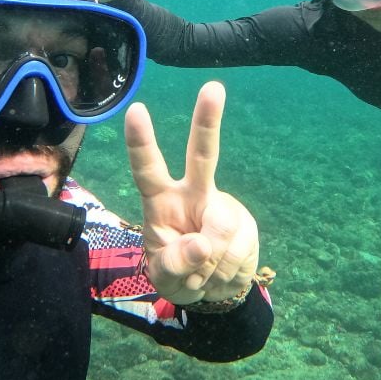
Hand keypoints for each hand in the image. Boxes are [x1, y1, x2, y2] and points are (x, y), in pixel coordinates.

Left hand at [126, 81, 259, 305]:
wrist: (214, 291)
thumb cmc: (177, 273)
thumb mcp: (165, 277)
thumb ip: (175, 263)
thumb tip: (202, 243)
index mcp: (160, 200)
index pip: (147, 169)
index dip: (141, 142)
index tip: (136, 110)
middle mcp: (192, 193)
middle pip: (202, 154)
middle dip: (207, 121)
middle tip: (213, 88)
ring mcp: (222, 207)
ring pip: (220, 228)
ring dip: (210, 264)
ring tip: (203, 272)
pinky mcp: (244, 224)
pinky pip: (237, 248)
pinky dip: (226, 271)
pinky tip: (220, 271)